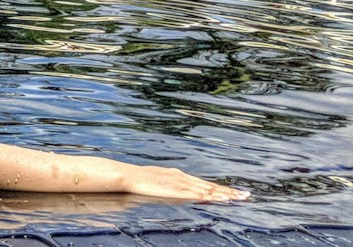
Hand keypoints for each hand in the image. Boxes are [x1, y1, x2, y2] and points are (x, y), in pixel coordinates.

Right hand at [118, 165, 247, 200]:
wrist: (128, 176)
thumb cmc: (140, 180)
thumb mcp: (159, 181)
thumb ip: (171, 185)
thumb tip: (178, 191)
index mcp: (180, 176)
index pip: (205, 183)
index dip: (221, 188)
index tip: (235, 192)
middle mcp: (183, 178)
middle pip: (210, 186)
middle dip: (229, 191)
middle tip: (246, 195)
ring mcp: (180, 183)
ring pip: (207, 189)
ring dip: (224, 194)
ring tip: (239, 198)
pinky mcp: (176, 189)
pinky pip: (196, 194)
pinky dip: (209, 196)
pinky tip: (218, 199)